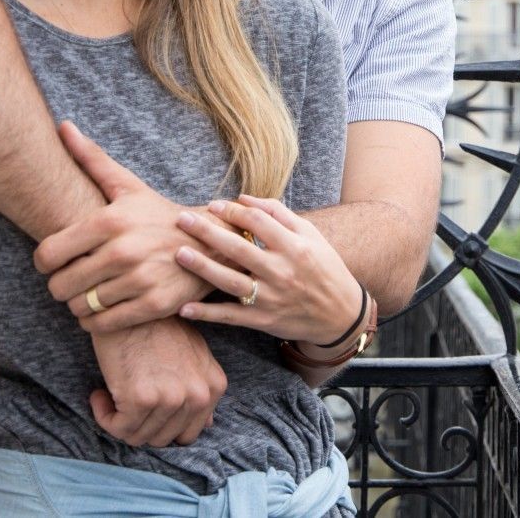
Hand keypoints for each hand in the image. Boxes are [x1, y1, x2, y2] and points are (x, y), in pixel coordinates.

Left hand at [34, 121, 215, 331]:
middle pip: (59, 285)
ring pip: (79, 307)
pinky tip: (104, 308)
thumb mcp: (129, 187)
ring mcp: (140, 279)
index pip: (46, 255)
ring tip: (93, 292)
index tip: (57, 261)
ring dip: (80, 304)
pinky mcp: (153, 304)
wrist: (214, 242)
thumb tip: (62, 126)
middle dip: (62, 285)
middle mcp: (124, 250)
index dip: (45, 262)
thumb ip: (92, 160)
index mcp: (111, 221)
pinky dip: (95, 322)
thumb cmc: (161, 215)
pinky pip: (101, 324)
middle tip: (75, 279)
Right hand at [90, 318, 226, 446]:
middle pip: (163, 438)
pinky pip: (119, 429)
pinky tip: (100, 394)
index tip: (144, 405)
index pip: (189, 432)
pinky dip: (104, 416)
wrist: (132, 307)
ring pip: (139, 437)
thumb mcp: (193, 357)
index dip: (162, 424)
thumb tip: (207, 424)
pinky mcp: (143, 398)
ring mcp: (173, 398)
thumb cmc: (158, 330)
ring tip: (111, 395)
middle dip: (141, 426)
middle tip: (124, 403)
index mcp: (214, 387)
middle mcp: (199, 395)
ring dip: (119, 421)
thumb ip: (200, 389)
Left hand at [176, 195, 364, 346]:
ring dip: (203, 268)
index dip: (232, 211)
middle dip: (207, 232)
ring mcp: (271, 298)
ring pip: (231, 281)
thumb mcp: (311, 236)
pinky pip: (230, 316)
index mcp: (295, 247)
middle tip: (181, 220)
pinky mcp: (263, 320)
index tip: (212, 205)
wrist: (340, 314)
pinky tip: (184, 308)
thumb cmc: (324, 268)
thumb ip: (279, 215)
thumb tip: (244, 199)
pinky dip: (207, 314)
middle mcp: (282, 271)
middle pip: (238, 248)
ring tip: (179, 254)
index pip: (258, 222)